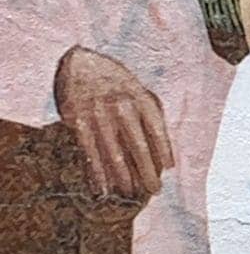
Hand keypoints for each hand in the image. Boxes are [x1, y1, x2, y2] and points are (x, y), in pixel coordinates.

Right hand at [55, 47, 172, 200]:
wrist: (79, 61)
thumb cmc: (115, 81)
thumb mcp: (137, 90)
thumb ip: (150, 114)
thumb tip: (162, 148)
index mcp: (140, 98)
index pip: (157, 130)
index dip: (164, 151)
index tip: (168, 170)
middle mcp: (121, 106)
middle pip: (138, 146)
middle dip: (147, 172)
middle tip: (154, 190)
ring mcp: (98, 113)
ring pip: (113, 153)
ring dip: (122, 177)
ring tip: (130, 192)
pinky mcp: (77, 120)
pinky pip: (89, 151)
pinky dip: (96, 172)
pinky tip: (102, 187)